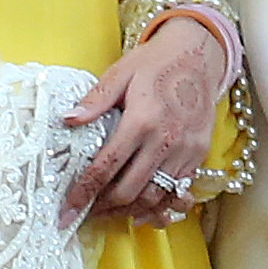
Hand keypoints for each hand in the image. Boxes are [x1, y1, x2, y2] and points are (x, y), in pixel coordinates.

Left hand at [61, 16, 228, 228]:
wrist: (200, 56)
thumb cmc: (156, 63)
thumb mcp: (120, 73)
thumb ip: (95, 100)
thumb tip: (67, 120)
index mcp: (141, 121)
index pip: (105, 168)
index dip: (84, 193)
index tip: (68, 211)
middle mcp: (165, 141)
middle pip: (129, 191)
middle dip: (104, 208)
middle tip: (87, 212)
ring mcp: (185, 151)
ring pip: (155, 198)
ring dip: (130, 211)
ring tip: (109, 212)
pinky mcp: (199, 155)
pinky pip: (178, 192)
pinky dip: (159, 205)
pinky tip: (142, 210)